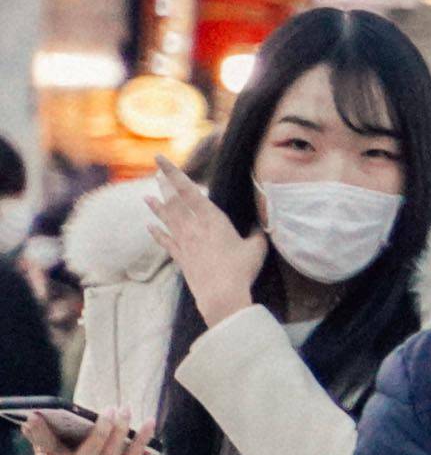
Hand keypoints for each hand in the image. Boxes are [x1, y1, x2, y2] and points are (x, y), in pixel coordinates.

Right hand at [36, 413, 138, 454]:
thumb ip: (39, 438)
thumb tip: (28, 418)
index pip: (45, 445)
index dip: (39, 431)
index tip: (34, 415)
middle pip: (90, 453)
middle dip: (101, 431)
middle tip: (110, 408)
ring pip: (113, 454)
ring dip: (122, 430)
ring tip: (125, 409)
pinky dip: (142, 439)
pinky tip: (150, 422)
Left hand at [146, 165, 263, 323]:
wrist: (221, 294)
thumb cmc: (241, 269)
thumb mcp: (257, 248)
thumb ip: (257, 233)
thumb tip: (260, 226)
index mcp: (212, 219)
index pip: (189, 190)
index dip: (173, 173)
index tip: (160, 159)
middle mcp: (194, 227)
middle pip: (174, 201)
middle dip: (165, 185)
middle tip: (156, 172)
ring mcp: (184, 242)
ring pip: (167, 219)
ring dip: (157, 207)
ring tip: (146, 197)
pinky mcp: (181, 258)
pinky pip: (166, 242)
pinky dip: (157, 234)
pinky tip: (149, 227)